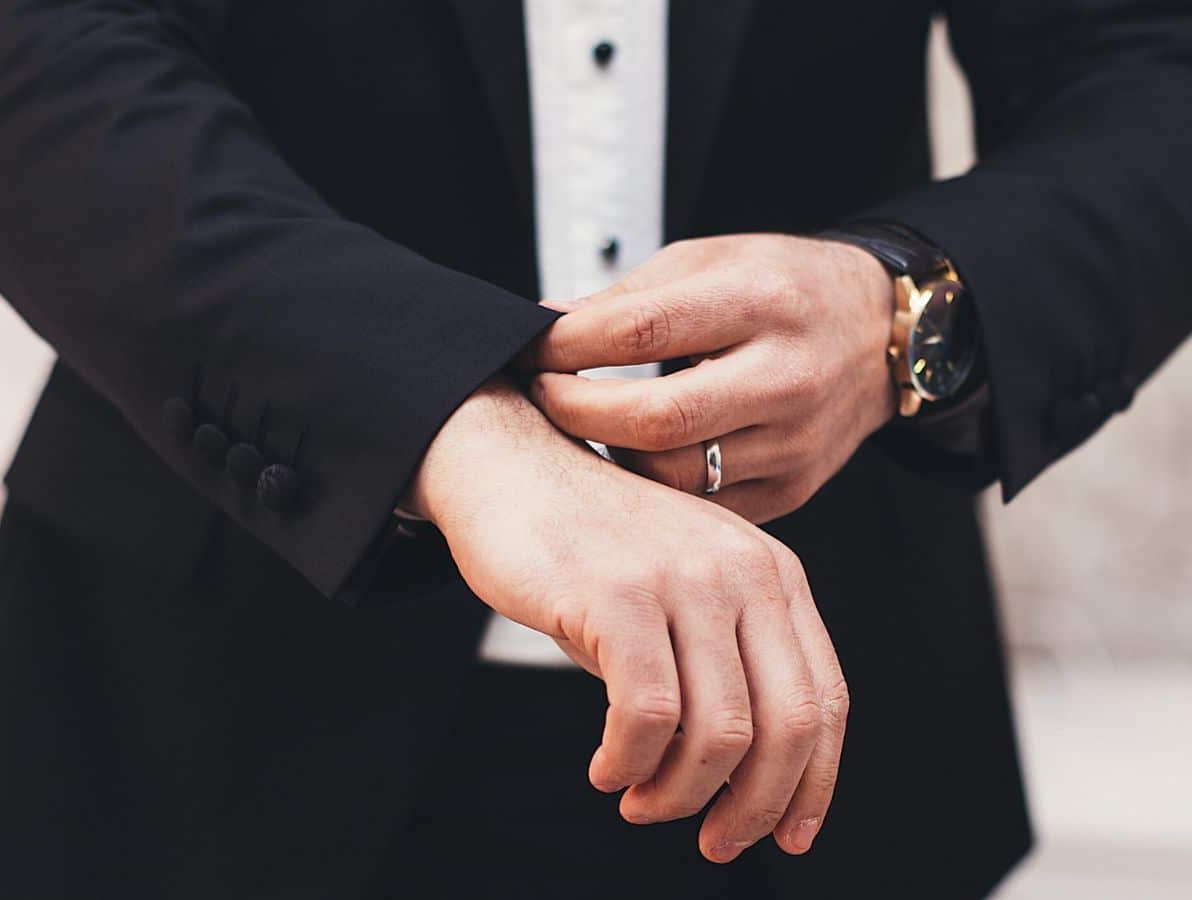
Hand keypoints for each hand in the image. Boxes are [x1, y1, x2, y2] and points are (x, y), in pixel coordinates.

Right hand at [405, 378, 848, 861]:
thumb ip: (725, 663)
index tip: (788, 836)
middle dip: (755, 806)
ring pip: (718, 732)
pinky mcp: (618, 594)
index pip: (825, 698)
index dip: (814, 782)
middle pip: (787, 724)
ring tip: (641, 799)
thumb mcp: (686, 591)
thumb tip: (744, 781)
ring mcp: (681, 579)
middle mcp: (742, 571)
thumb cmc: (595, 546)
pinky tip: (608, 767)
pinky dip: (629, 762)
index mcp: (773, 572)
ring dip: (680, 794)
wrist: (512, 468)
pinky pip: (646, 715)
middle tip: (715, 841)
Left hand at [526, 234, 895, 521]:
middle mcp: (786, 375)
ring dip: (610, 455)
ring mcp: (794, 441)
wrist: (879, 333)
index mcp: (761, 301)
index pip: (641, 330)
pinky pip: (701, 507)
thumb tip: (543, 323)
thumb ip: (629, 297)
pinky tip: (633, 455)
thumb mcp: (711, 260)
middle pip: (654, 420)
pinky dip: (655, 487)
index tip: (532, 347)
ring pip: (673, 476)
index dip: (568, 345)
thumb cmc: (784, 287)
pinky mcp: (793, 487)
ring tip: (586, 425)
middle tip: (543, 393)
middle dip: (575, 411)